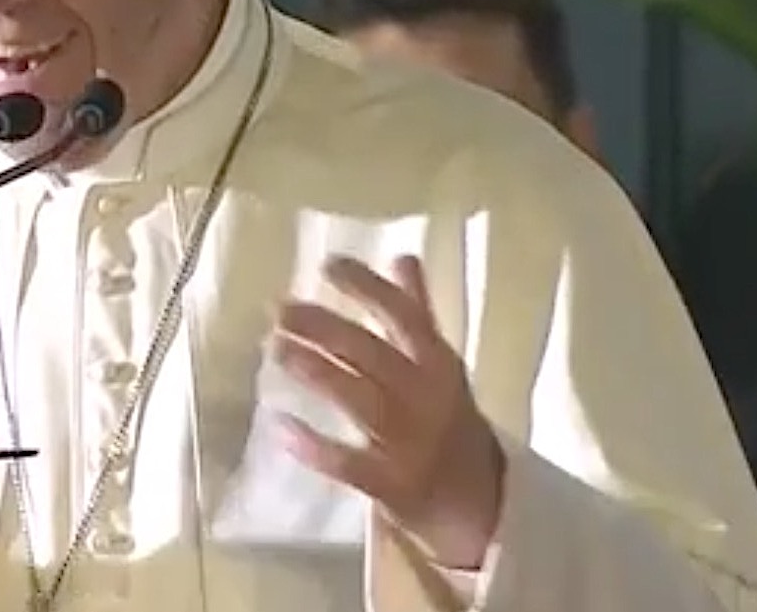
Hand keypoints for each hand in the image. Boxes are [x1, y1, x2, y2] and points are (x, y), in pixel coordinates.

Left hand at [271, 254, 504, 569]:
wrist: (480, 503)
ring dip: (318, 373)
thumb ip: (418, 312)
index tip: (327, 265)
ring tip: (276, 348)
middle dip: (325, 329)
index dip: (368, 288)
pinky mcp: (394, 486)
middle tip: (280, 310)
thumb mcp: (441, 366)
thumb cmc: (448, 421)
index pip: (405, 316)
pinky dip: (314, 447)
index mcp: (439, 365)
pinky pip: (350, 465)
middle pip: (373, 356)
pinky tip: (279, 425)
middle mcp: (428, 399)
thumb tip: (402, 255)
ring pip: (361, 402)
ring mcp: (412, 445)